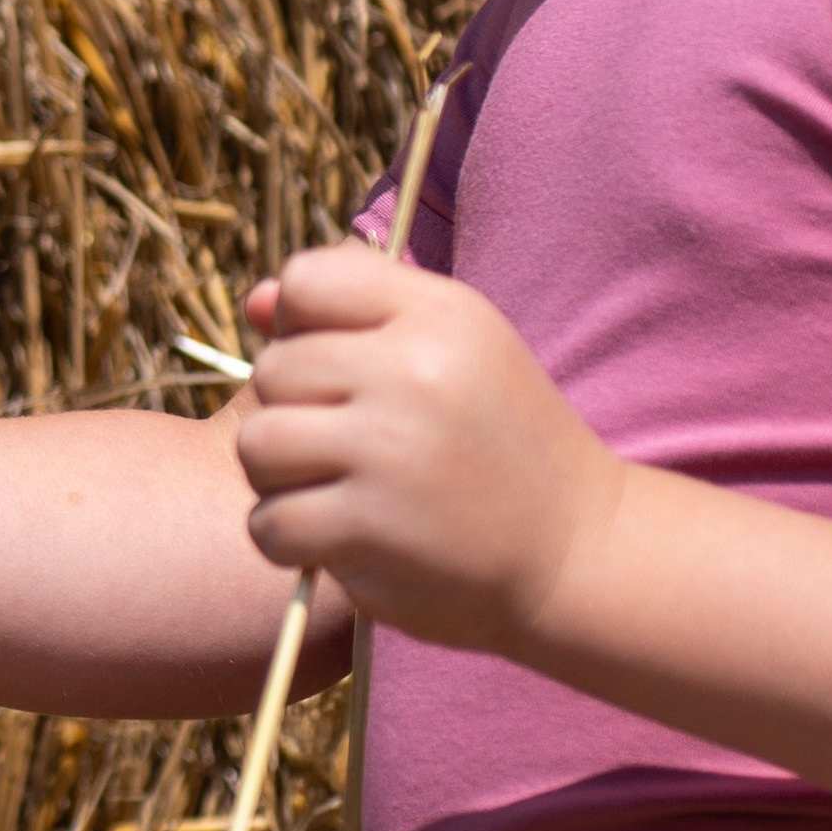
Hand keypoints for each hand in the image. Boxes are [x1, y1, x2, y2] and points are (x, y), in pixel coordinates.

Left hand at [230, 242, 622, 654]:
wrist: (575, 551)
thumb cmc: (500, 443)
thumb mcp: (451, 351)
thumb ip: (354, 313)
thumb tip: (257, 303)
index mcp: (439, 314)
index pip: (308, 279)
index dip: (302, 327)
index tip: (341, 372)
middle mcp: (413, 371)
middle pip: (273, 369)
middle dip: (294, 412)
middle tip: (351, 447)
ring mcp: (389, 450)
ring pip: (258, 445)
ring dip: (282, 479)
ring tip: (337, 490)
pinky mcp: (368, 527)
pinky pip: (269, 522)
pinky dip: (290, 541)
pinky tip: (338, 539)